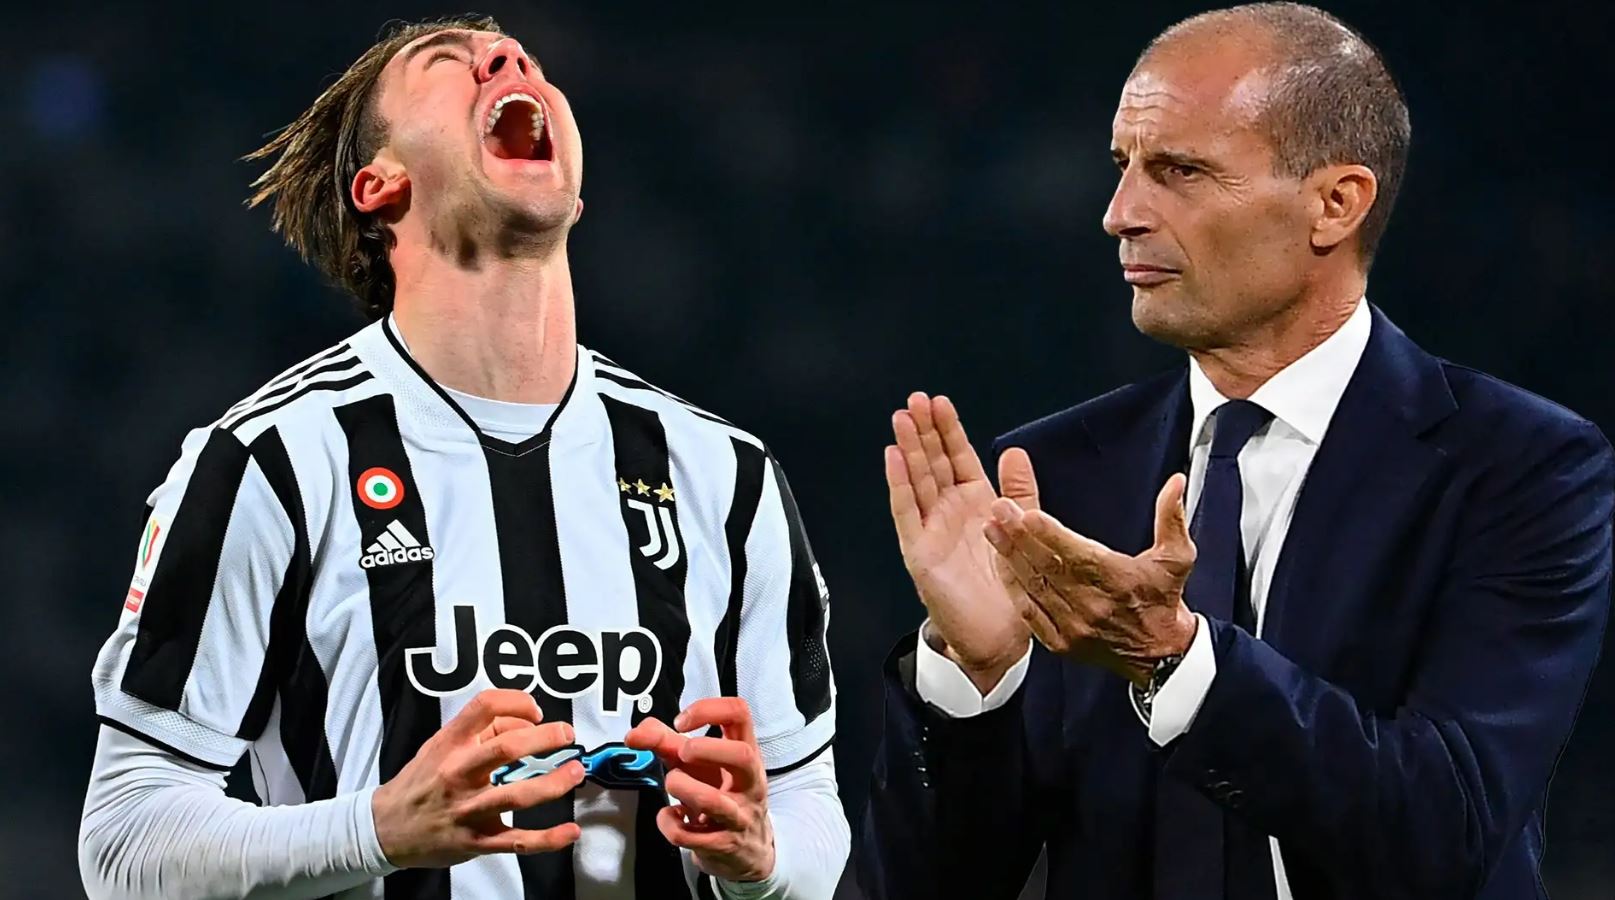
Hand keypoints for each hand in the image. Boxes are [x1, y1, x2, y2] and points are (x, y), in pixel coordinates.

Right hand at [372, 688, 584, 867]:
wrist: (386, 828)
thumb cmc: (421, 781)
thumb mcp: (440, 746)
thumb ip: (480, 731)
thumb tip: (527, 721)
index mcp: (449, 744)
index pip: (485, 706)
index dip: (517, 702)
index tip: (536, 711)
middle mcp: (458, 773)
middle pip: (507, 748)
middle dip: (545, 738)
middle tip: (567, 735)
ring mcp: (468, 809)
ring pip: (517, 795)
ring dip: (554, 783)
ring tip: (576, 771)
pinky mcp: (477, 840)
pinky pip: (517, 841)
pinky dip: (547, 838)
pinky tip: (570, 831)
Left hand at [624, 698, 773, 882]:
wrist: (746, 848)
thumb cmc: (721, 794)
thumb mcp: (698, 765)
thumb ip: (666, 743)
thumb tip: (635, 733)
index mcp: (745, 751)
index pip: (739, 714)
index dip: (708, 709)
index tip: (682, 721)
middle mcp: (749, 782)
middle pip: (741, 755)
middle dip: (703, 750)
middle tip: (682, 753)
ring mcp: (739, 815)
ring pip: (713, 801)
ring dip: (681, 787)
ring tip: (672, 783)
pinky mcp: (723, 844)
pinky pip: (690, 835)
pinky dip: (669, 824)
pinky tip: (670, 816)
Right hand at [886, 392, 1032, 690]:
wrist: (999, 636)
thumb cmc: (1008, 588)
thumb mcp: (1022, 529)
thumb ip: (1020, 491)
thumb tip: (1014, 450)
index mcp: (974, 503)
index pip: (958, 457)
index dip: (948, 430)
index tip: (940, 402)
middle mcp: (948, 512)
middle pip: (933, 462)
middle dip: (923, 430)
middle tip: (915, 400)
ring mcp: (931, 529)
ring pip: (917, 480)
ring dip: (908, 449)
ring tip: (901, 419)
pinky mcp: (919, 551)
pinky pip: (907, 512)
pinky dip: (900, 485)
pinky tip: (893, 458)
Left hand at [983, 472, 1199, 685]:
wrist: (1161, 656)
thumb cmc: (1164, 602)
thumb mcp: (1178, 558)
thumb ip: (1172, 517)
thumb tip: (1175, 483)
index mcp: (1118, 582)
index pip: (1079, 556)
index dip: (1052, 535)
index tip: (1029, 515)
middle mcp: (1092, 606)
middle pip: (1048, 567)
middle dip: (1020, 537)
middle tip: (999, 511)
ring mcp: (1073, 626)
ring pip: (1034, 587)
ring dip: (1010, 557)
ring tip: (992, 529)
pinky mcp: (1060, 641)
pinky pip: (1030, 612)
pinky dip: (1014, 587)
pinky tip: (1001, 565)